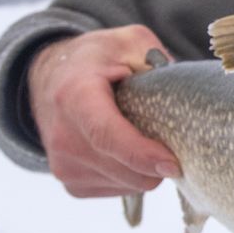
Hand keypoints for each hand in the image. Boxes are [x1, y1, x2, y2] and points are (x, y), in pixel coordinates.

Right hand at [28, 26, 181, 197]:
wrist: (49, 79)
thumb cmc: (94, 59)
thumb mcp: (128, 43)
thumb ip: (158, 64)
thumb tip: (185, 98)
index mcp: (75, 96)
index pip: (107, 135)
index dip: (142, 153)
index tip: (173, 164)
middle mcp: (63, 136)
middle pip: (126, 168)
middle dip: (157, 160)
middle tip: (165, 133)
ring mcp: (64, 165)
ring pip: (129, 184)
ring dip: (145, 167)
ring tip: (137, 134)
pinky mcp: (72, 184)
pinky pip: (119, 189)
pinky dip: (132, 174)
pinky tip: (125, 149)